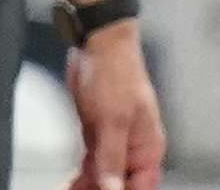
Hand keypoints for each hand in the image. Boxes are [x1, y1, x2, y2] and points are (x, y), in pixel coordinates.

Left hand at [63, 22, 165, 189]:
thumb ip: (112, 157)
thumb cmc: (115, 73)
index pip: (140, 186)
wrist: (97, 43)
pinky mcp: (95, 131)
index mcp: (148, 147)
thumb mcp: (113, 119)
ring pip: (103, 176)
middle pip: (120, 183)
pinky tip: (70, 184)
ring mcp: (113, 140)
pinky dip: (81, 175)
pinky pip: (91, 162)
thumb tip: (112, 188)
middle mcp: (133, 147)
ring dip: (88, 187)